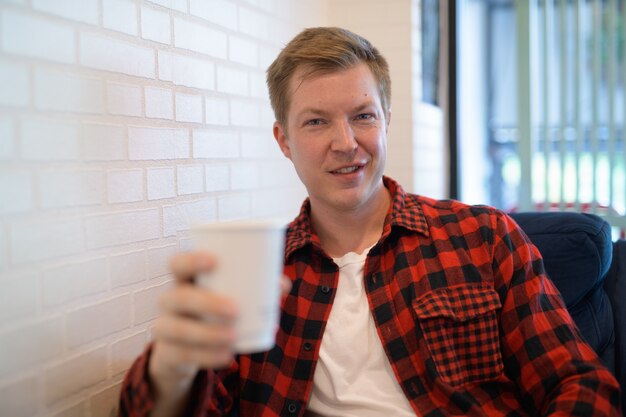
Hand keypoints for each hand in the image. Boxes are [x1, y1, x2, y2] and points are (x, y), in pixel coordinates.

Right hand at [147, 251, 290, 414]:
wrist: (183, 349)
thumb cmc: (211, 312)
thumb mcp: (228, 297)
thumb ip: (255, 288)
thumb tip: (282, 284)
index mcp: (185, 280)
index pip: (177, 263)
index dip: (191, 260)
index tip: (214, 261)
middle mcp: (170, 300)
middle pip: (178, 296)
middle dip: (206, 302)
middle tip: (235, 309)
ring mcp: (164, 327)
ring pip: (176, 328)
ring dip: (206, 333)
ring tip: (233, 336)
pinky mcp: (167, 352)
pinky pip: (182, 354)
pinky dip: (206, 356)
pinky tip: (226, 356)